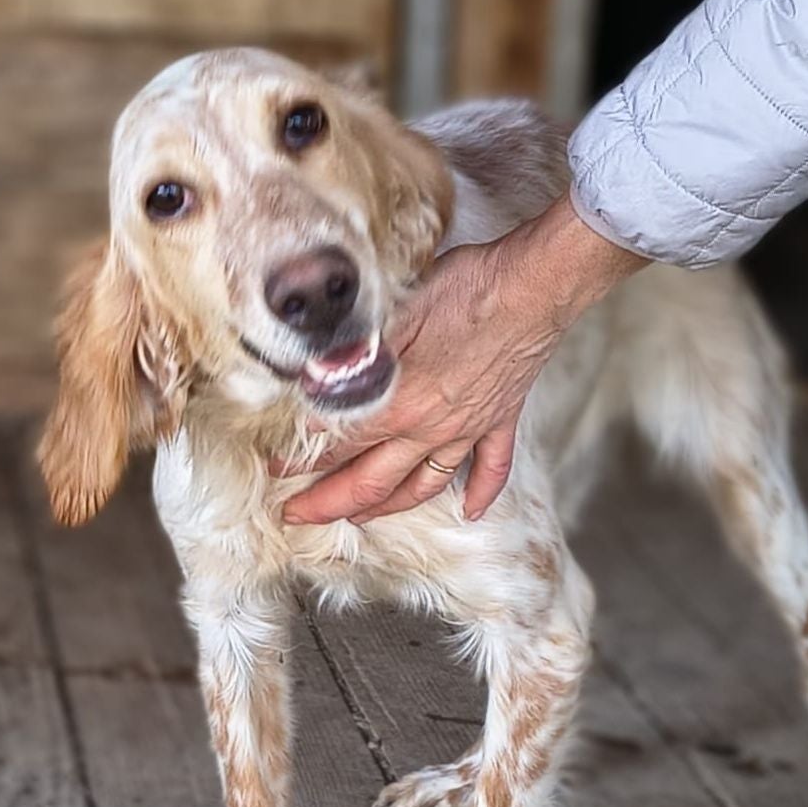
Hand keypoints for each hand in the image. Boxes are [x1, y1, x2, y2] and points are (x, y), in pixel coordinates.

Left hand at [280, 194, 644, 525]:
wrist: (533, 286)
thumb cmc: (463, 289)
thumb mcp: (392, 314)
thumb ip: (353, 356)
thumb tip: (313, 379)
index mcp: (400, 404)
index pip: (338, 444)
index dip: (300, 461)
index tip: (274, 471)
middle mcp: (431, 428)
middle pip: (372, 482)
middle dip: (328, 504)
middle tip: (296, 516)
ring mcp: (469, 429)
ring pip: (423, 486)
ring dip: (388, 508)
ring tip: (361, 519)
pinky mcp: (501, 420)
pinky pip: (492, 468)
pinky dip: (480, 493)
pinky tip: (470, 511)